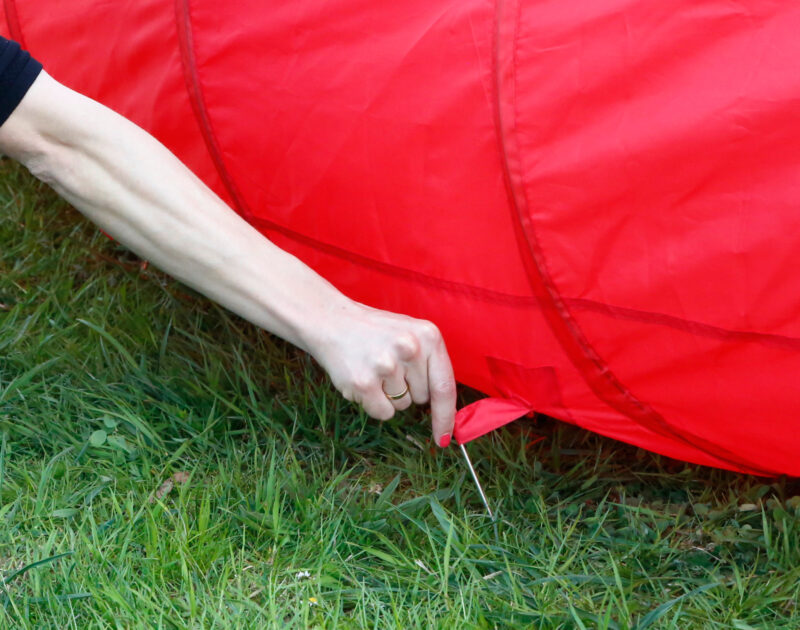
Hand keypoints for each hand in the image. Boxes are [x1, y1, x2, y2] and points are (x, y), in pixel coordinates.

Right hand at [306, 300, 455, 446]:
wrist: (332, 322)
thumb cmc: (376, 333)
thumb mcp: (411, 334)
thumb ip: (430, 364)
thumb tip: (447, 410)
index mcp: (428, 335)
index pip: (445, 386)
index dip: (446, 416)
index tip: (444, 438)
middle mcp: (410, 348)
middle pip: (422, 398)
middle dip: (408, 390)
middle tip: (388, 365)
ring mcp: (386, 365)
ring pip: (402, 406)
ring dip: (388, 395)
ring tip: (373, 368)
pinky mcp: (364, 382)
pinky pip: (382, 413)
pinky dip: (373, 403)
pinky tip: (363, 379)